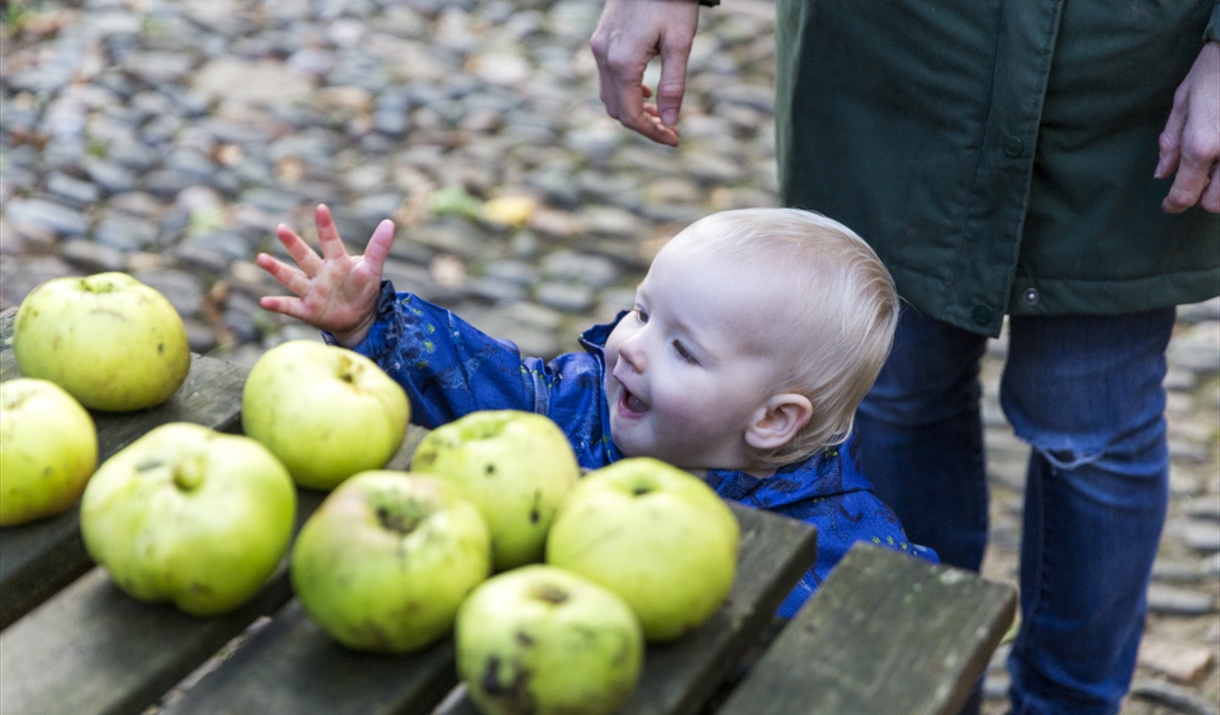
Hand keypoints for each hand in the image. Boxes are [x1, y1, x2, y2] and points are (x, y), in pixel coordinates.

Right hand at [256, 204, 393, 347]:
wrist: (359, 318)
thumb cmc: (363, 289)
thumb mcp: (372, 270)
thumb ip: (379, 247)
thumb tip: (389, 222)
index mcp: (337, 262)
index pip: (331, 241)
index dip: (327, 226)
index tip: (321, 208)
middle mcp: (320, 273)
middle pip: (305, 257)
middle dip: (293, 244)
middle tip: (280, 228)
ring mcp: (312, 291)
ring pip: (292, 278)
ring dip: (277, 269)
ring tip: (261, 258)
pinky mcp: (307, 310)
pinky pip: (290, 306)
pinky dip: (278, 305)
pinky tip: (264, 302)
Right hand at [591, 0, 700, 146]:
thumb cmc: (672, 1)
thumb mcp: (680, 44)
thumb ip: (673, 86)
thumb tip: (669, 122)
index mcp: (623, 62)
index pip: (631, 115)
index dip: (652, 133)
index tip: (675, 140)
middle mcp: (604, 57)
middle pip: (617, 110)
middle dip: (643, 125)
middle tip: (670, 130)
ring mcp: (598, 48)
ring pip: (609, 96)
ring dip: (632, 110)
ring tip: (659, 114)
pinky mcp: (600, 39)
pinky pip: (607, 78)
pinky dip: (625, 92)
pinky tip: (646, 92)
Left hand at [1156, 41, 1219, 213]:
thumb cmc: (1214, 69)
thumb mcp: (1183, 102)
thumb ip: (1171, 142)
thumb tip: (1162, 173)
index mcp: (1203, 144)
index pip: (1185, 193)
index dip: (1173, 204)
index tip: (1169, 204)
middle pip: (1216, 203)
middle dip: (1204, 197)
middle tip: (1198, 181)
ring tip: (1216, 166)